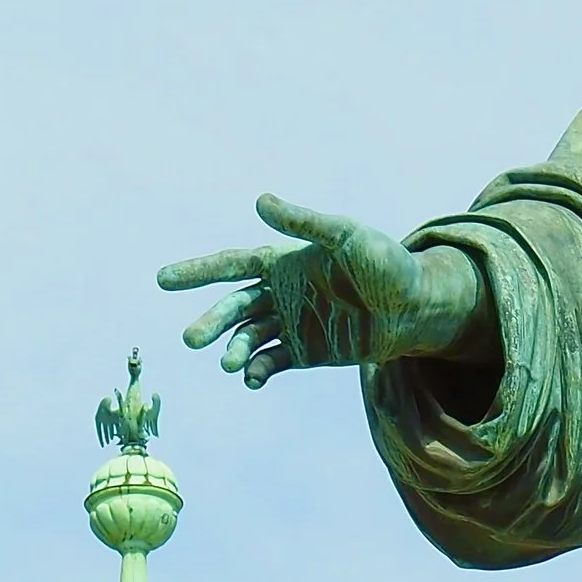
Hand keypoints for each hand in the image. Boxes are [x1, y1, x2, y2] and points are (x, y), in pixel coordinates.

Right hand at [158, 195, 489, 386]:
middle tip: (191, 339)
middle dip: (211, 321)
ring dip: (234, 349)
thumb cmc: (387, 264)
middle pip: (235, 306)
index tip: (162, 280)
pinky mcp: (308, 352)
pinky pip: (272, 361)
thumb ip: (304, 223)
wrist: (419, 308)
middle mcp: (284, 292)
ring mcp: (294, 323)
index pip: (232, 265)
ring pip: (250, 337)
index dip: (198, 271)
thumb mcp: (347, 236)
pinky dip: (257, 370)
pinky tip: (252, 379)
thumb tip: (260, 202)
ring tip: (229, 363)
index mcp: (286, 261)